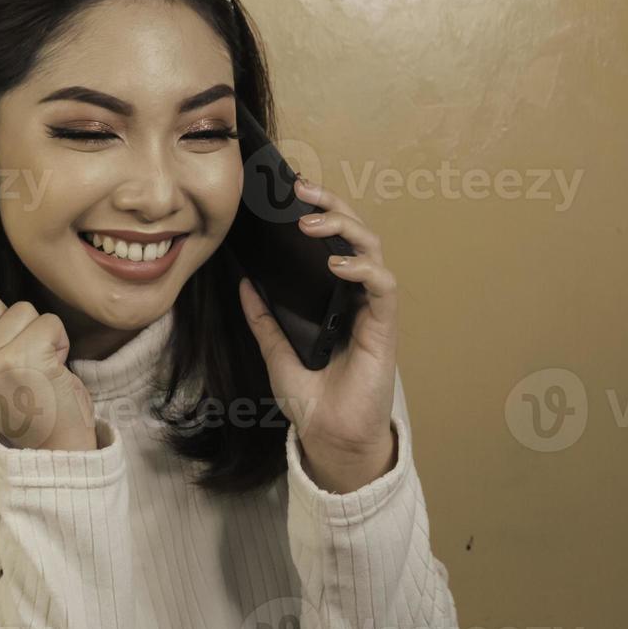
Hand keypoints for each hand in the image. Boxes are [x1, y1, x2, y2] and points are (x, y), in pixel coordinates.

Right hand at [0, 279, 99, 450]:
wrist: (51, 447)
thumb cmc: (18, 403)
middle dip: (13, 328)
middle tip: (19, 369)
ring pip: (21, 309)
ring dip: (37, 335)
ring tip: (35, 370)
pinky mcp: (24, 359)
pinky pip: (49, 321)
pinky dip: (59, 342)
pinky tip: (52, 370)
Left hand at [238, 176, 398, 492]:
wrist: (329, 438)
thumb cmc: (311, 397)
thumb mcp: (275, 351)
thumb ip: (263, 318)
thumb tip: (244, 282)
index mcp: (333, 296)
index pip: (331, 240)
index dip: (317, 212)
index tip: (289, 193)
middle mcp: (355, 295)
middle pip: (354, 233)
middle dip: (330, 206)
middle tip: (301, 190)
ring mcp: (372, 309)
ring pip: (372, 250)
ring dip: (344, 228)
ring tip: (311, 223)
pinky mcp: (384, 328)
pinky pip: (382, 287)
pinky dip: (362, 269)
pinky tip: (338, 264)